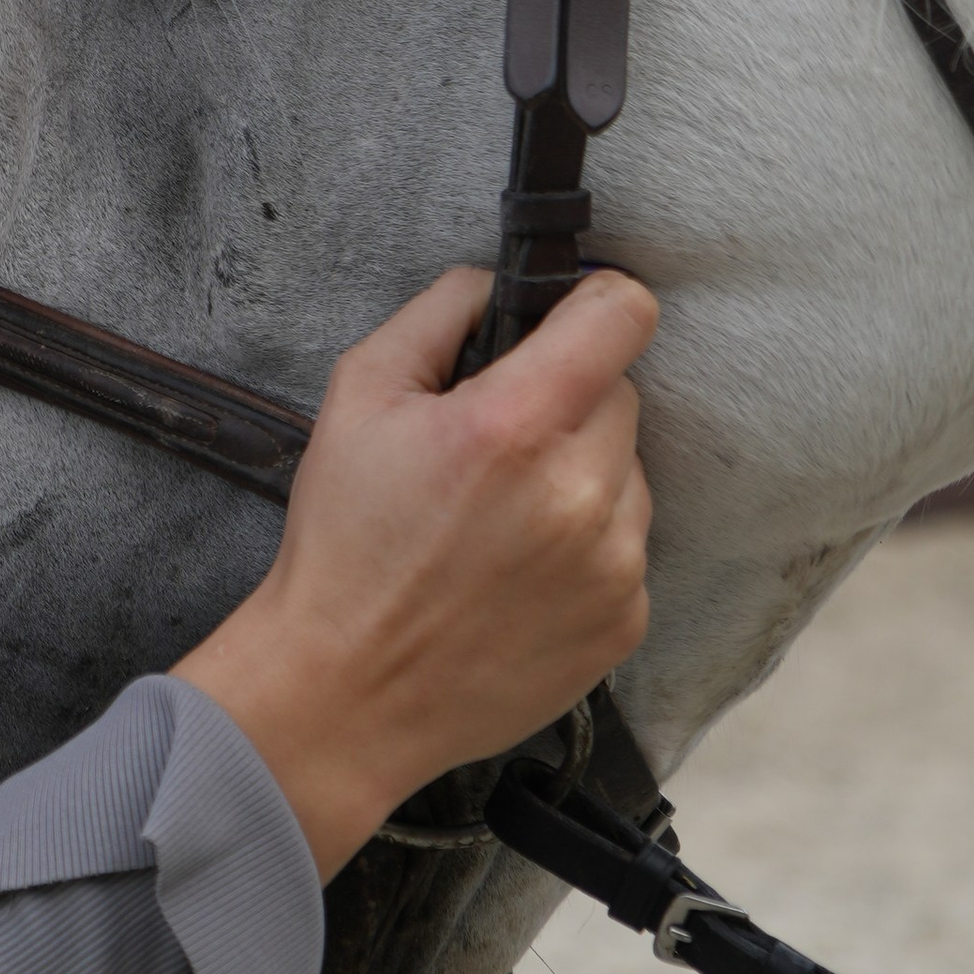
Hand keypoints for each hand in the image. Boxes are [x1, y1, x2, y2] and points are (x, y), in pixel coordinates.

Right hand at [173, 266, 653, 879]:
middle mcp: (580, 493)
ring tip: (503, 518)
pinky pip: (628, 545)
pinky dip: (587, 545)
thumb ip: (438, 313)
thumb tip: (500, 282)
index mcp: (514, 424)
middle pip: (620, 393)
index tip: (567, 320)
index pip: (624, 314)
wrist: (347, 691)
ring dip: (581, 474)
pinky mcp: (625, 622)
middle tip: (496, 443)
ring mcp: (612, 566)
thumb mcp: (358, 394)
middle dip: (567, 400)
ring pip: (629, 471)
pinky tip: (519, 571)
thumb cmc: (344, 541)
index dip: (595, 301)